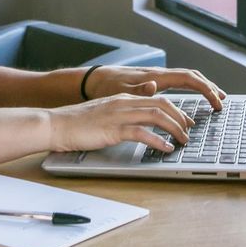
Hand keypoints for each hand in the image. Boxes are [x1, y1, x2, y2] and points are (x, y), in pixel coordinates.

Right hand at [46, 94, 194, 153]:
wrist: (56, 124)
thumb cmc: (78, 122)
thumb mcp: (106, 114)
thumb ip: (124, 114)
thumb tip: (140, 122)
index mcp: (124, 98)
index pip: (157, 99)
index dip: (176, 110)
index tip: (185, 121)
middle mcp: (124, 103)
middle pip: (162, 104)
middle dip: (180, 118)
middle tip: (189, 131)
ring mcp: (119, 115)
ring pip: (156, 116)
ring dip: (174, 129)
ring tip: (182, 140)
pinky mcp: (113, 129)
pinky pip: (141, 133)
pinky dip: (157, 141)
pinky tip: (165, 148)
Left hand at [84, 66, 225, 111]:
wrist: (94, 80)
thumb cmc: (106, 87)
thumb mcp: (120, 91)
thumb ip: (138, 89)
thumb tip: (154, 85)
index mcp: (156, 76)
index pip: (189, 79)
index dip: (206, 89)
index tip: (217, 101)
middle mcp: (159, 74)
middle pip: (192, 76)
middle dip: (209, 87)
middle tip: (221, 102)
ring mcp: (157, 77)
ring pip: (187, 78)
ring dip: (203, 87)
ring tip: (214, 98)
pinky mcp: (154, 82)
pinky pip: (179, 84)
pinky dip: (191, 89)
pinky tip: (193, 98)